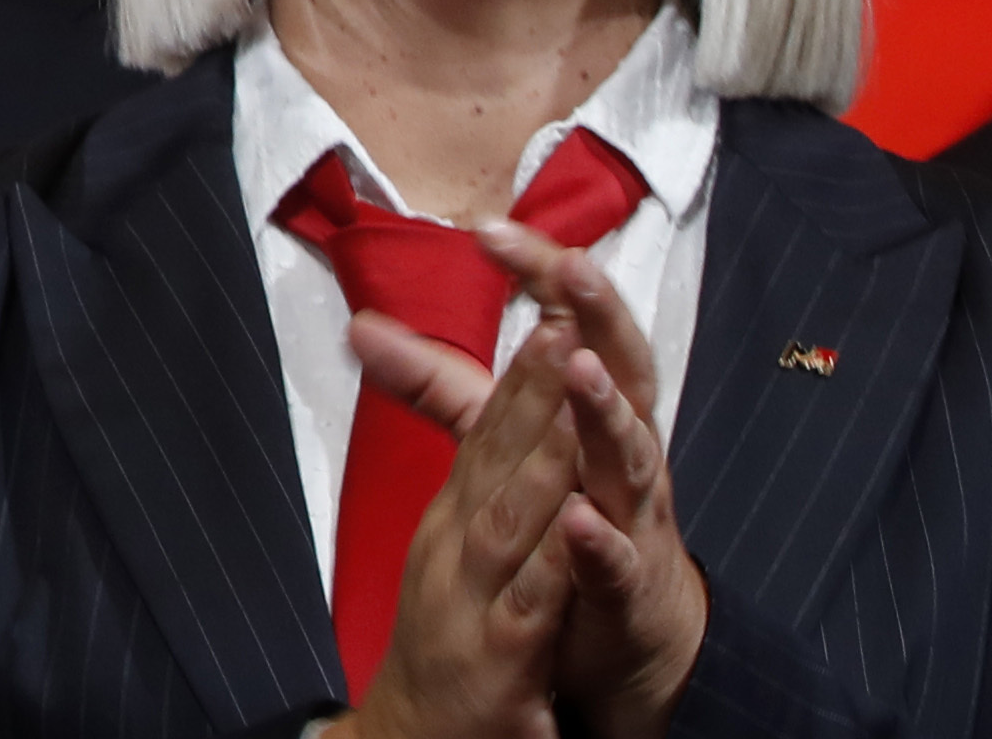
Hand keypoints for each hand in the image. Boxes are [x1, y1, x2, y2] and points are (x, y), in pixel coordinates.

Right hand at [330, 305, 589, 738]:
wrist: (412, 738)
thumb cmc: (450, 641)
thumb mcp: (452, 549)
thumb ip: (461, 473)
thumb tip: (453, 412)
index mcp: (454, 516)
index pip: (488, 427)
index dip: (522, 365)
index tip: (550, 298)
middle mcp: (454, 542)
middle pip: (495, 451)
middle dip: (532, 383)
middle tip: (562, 314)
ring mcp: (470, 597)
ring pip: (510, 512)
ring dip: (541, 450)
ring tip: (571, 394)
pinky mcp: (496, 658)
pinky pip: (530, 601)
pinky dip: (555, 559)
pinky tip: (579, 523)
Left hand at [404, 223, 708, 736]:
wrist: (626, 624)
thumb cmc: (569, 510)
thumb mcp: (505, 440)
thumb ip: (440, 384)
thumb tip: (362, 326)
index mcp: (593, 406)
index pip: (573, 322)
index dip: (542, 275)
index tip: (491, 226)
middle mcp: (624, 448)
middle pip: (621, 367)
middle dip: (601, 316)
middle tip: (575, 266)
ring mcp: (634, 514)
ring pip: (629, 456)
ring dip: (605, 412)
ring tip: (579, 369)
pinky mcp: (631, 584)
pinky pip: (618, 558)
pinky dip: (598, 538)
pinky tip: (577, 517)